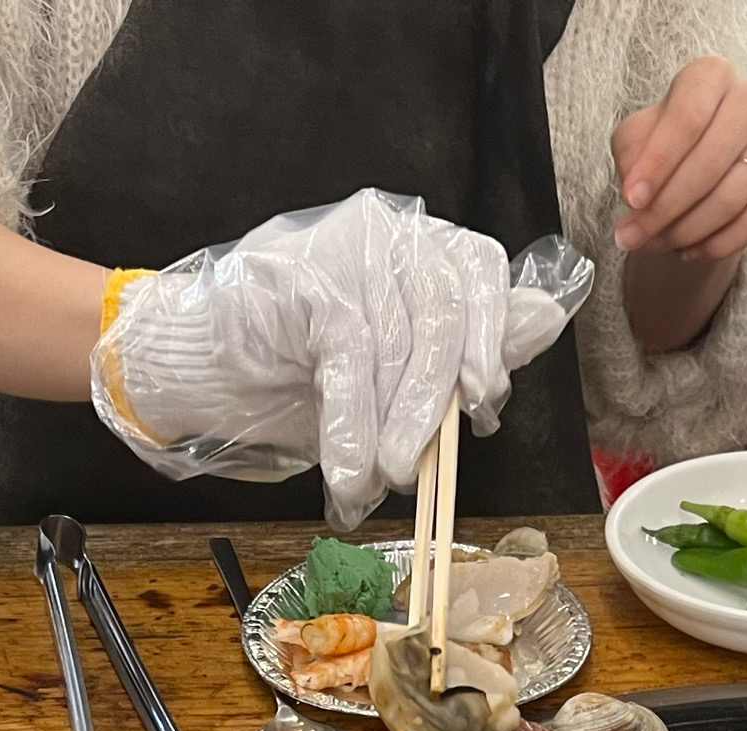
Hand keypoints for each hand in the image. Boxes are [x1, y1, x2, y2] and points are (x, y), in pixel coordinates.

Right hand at [93, 187, 590, 529]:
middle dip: (433, 405)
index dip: (492, 338)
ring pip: (396, 339)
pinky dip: (349, 425)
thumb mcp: (393, 375)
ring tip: (374, 482)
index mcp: (423, 247)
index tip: (484, 405)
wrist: (200, 363)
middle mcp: (391, 233)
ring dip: (389, 427)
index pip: (481, 272)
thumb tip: (546, 322)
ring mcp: (345, 246)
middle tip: (419, 471)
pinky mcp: (303, 273)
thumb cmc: (298, 372)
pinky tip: (345, 471)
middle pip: (442, 313)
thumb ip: (464, 351)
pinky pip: (345, 355)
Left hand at [613, 58, 746, 261]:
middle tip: (635, 236)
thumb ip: (632, 157)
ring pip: (732, 197)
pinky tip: (691, 250)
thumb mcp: (634, 141)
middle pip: (711, 162)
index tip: (631, 200)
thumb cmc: (662, 148)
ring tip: (659, 242)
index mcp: (710, 77)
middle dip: (666, 208)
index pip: (689, 116)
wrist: (695, 170)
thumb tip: (637, 194)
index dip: (659, 163)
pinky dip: (718, 244)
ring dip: (687, 231)